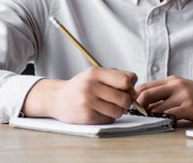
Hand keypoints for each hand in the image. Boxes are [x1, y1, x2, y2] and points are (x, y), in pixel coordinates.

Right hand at [22, 67, 137, 123]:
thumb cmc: (81, 86)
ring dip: (118, 110)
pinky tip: (100, 111)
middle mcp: (91, 86)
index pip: (125, 80)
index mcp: (94, 72)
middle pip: (125, 98)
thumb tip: (135, 87)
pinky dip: (109, 117)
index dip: (130, 86)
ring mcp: (88, 102)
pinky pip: (109, 119)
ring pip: (119, 111)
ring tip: (109, 106)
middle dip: (126, 101)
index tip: (126, 88)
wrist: (57, 98)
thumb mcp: (94, 74)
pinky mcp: (87, 116)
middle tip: (119, 100)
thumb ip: (116, 76)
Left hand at [136, 75, 192, 124]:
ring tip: (147, 121)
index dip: (135, 96)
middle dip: (137, 106)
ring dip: (149, 116)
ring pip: (156, 106)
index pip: (145, 85)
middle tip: (136, 115)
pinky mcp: (190, 107)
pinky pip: (170, 114)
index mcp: (172, 80)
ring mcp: (183, 95)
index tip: (132, 106)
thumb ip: (166, 92)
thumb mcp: (183, 88)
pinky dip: (162, 119)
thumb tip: (146, 102)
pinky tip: (161, 122)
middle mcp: (175, 84)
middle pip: (146, 93)